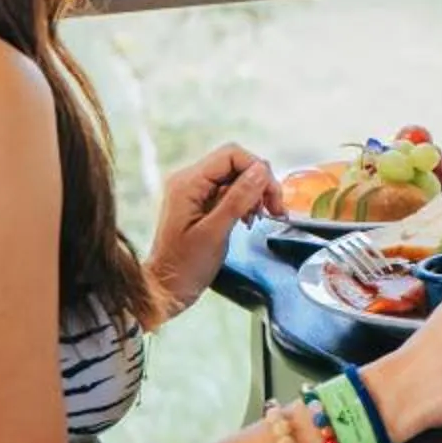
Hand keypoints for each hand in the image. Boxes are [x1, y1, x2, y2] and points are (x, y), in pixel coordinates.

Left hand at [147, 143, 279, 316]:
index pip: (231, 155)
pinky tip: (250, 219)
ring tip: (263, 217)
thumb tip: (261, 171)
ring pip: (237, 177)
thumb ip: (238, 199)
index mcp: (188, 183)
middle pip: (236, 164)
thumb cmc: (185, 266)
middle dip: (260, 183)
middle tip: (273, 210)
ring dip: (255, 194)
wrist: (167, 287)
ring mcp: (195, 191)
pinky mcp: (201, 202)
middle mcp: (189, 180)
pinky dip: (246, 202)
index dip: (257, 170)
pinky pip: (231, 191)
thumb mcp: (215, 232)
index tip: (271, 196)